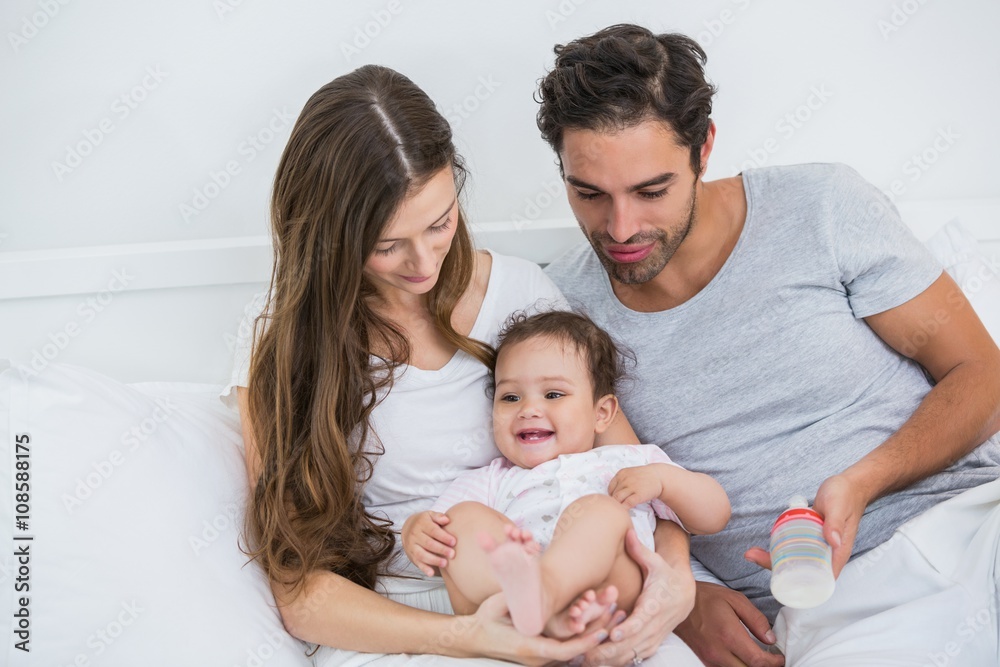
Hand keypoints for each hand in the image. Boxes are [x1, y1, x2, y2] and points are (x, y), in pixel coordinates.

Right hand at [400, 511, 454, 576]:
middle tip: (452, 554)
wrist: (408, 528)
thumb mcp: (430, 515)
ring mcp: (412, 546)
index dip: (443, 537)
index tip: (454, 542)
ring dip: (434, 560)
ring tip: (445, 563)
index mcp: (421, 524)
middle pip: (428, 543)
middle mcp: (414, 535)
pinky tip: (431, 573)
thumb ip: (438, 517)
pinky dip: (424, 568)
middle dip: (441, 549)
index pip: (433, 530)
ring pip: (422, 554)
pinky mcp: (411, 556)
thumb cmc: (425, 522)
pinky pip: (417, 563)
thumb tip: (447, 520)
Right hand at [469, 592, 609, 665]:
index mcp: (529, 647)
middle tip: (615, 616)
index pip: (564, 650)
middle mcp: (537, 657)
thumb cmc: (486, 620)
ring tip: (611, 615)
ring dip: (590, 634)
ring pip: (571, 649)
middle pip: (573, 651)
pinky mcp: (539, 654)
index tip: (603, 632)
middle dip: (595, 634)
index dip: (585, 642)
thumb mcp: (498, 606)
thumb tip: (526, 586)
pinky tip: (594, 623)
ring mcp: (538, 658)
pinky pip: (564, 648)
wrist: (474, 637)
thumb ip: (514, 600)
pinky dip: (580, 636)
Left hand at [579, 529, 694, 665]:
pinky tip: (600, 663)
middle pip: (634, 642)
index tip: (613, 634)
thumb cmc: (664, 574)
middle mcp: (656, 624)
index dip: (628, 628)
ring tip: (588, 661)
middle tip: (590, 653)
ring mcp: (654, 636)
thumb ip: (639, 550)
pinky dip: (619, 662)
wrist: (684, 592)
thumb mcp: (655, 561)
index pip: (642, 620)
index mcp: (655, 604)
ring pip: (633, 653)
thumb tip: (627, 531)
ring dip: (612, 659)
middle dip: (612, 650)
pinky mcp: (651, 644)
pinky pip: (635, 657)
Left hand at [608, 465, 664, 508]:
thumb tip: (611, 494)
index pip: (610, 488)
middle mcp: (625, 479)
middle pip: (613, 494)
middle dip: (614, 502)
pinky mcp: (639, 494)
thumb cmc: (643, 477)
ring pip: (618, 499)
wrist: (659, 477)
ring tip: (620, 511)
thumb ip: (621, 481)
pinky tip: (625, 512)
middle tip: (617, 508)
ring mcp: (632, 487)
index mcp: (621, 474)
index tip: (616, 500)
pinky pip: (627, 503)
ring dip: (618, 506)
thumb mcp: (629, 474)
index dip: (612, 496)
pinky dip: (624, 509)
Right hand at [674, 582, 783, 666]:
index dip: (773, 662)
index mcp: (729, 635)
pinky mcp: (704, 660)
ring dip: (749, 666)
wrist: (677, 601)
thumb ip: (756, 619)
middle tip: (772, 659)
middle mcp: (719, 652)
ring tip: (758, 658)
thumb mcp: (735, 599)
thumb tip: (770, 639)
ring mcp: (709, 658)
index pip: (758, 661)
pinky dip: (737, 666)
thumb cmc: (706, 597)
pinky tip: (742, 657)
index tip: (780, 656)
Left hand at [744, 474, 865, 577]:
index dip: (800, 585)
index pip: (820, 579)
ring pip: (797, 559)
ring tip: (753, 552)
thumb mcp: (838, 507)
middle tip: (755, 557)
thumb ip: (835, 523)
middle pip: (803, 571)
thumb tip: (833, 542)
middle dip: (779, 570)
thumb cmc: (845, 496)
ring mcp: (819, 545)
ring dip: (776, 559)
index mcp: (838, 554)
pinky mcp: (811, 536)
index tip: (779, 581)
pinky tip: (768, 543)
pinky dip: (782, 547)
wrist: (848, 485)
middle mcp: (828, 554)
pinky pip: (796, 546)